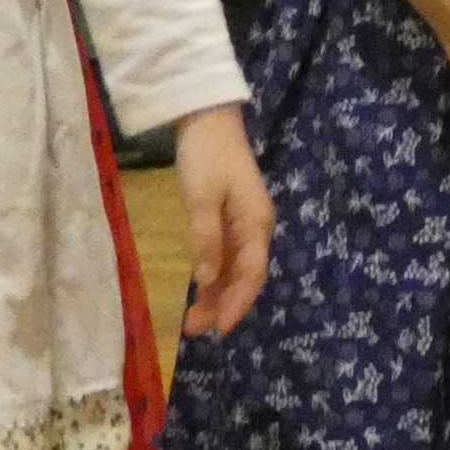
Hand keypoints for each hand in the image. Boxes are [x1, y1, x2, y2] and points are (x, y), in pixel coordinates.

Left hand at [171, 107, 273, 336]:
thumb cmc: (207, 156)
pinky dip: (214, 277)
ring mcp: (243, 225)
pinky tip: (199, 292)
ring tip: (192, 321)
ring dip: (217, 295)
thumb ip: (206, 239)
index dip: (238, 303)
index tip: (221, 329)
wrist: (207, 119)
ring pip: (235, 270)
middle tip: (195, 330)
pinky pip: (226, 257)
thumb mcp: (202, 197)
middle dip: (224, 306)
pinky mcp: (229, 219)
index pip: (252, 274)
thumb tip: (208, 280)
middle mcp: (255, 229)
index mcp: (256, 224)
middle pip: (245, 277)